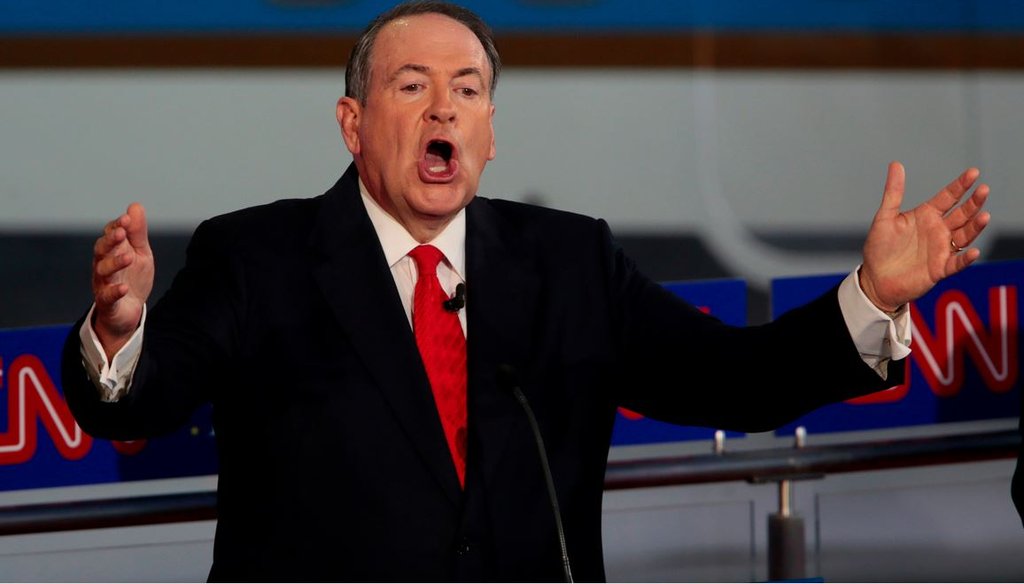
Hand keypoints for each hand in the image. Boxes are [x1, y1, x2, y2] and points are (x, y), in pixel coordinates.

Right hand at [91, 203, 154, 357]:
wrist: (129, 310)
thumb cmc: (133, 277)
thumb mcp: (140, 253)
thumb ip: (137, 232)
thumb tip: (135, 206)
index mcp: (112, 251)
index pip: (110, 235)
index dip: (118, 226)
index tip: (127, 219)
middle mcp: (103, 265)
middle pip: (102, 250)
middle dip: (110, 241)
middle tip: (121, 233)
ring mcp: (103, 283)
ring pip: (103, 271)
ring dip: (115, 263)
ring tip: (129, 258)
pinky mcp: (107, 302)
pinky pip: (108, 296)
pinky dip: (115, 291)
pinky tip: (124, 287)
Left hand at [860, 161, 989, 311]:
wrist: (875, 278)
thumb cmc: (879, 247)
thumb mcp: (885, 217)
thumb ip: (893, 192)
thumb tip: (895, 164)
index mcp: (927, 215)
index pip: (948, 197)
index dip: (961, 185)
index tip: (973, 172)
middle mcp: (938, 230)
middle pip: (962, 214)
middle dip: (974, 203)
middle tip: (983, 190)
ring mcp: (941, 249)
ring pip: (964, 235)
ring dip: (975, 227)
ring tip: (984, 215)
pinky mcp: (940, 269)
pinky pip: (956, 263)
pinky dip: (965, 258)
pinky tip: (973, 252)